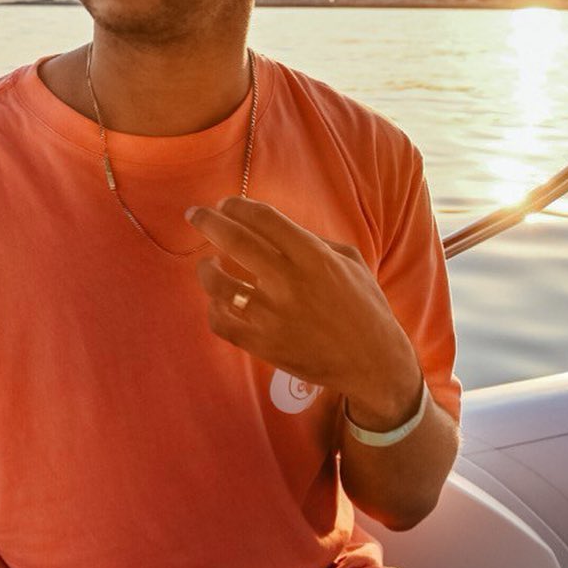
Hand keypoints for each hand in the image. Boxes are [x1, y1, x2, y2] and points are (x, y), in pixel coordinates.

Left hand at [186, 196, 421, 426]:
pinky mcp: (263, 345)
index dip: (238, 206)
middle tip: (194, 214)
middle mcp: (289, 282)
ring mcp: (273, 316)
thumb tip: (271, 228)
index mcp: (313, 256)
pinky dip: (213, 309)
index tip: (226, 204)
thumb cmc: (363, 306)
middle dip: (207, 221)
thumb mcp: (349, 261)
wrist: (372, 363)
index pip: (263, 218)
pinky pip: (221, 322)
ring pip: (218, 283)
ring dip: (206, 269)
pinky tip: (218, 301)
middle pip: (234, 240)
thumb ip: (312, 240)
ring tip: (207, 264)